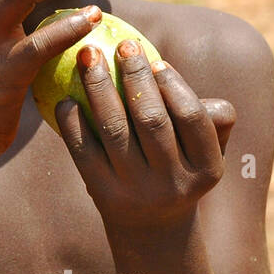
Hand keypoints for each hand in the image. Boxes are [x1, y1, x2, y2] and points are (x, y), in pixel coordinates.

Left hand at [55, 38, 235, 231]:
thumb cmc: (178, 169)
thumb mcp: (202, 152)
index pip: (194, 119)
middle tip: (122, 45)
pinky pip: (84, 150)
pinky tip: (66, 97)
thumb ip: (206, 117)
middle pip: (152, 120)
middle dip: (135, 78)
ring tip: (88, 57)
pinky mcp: (103, 194)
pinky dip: (72, 121)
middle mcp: (174, 183)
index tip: (156, 60)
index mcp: (207, 169)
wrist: (150, 228)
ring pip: (114, 130)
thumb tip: (171, 72)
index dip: (175, 86)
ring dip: (99, 87)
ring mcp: (136, 191)